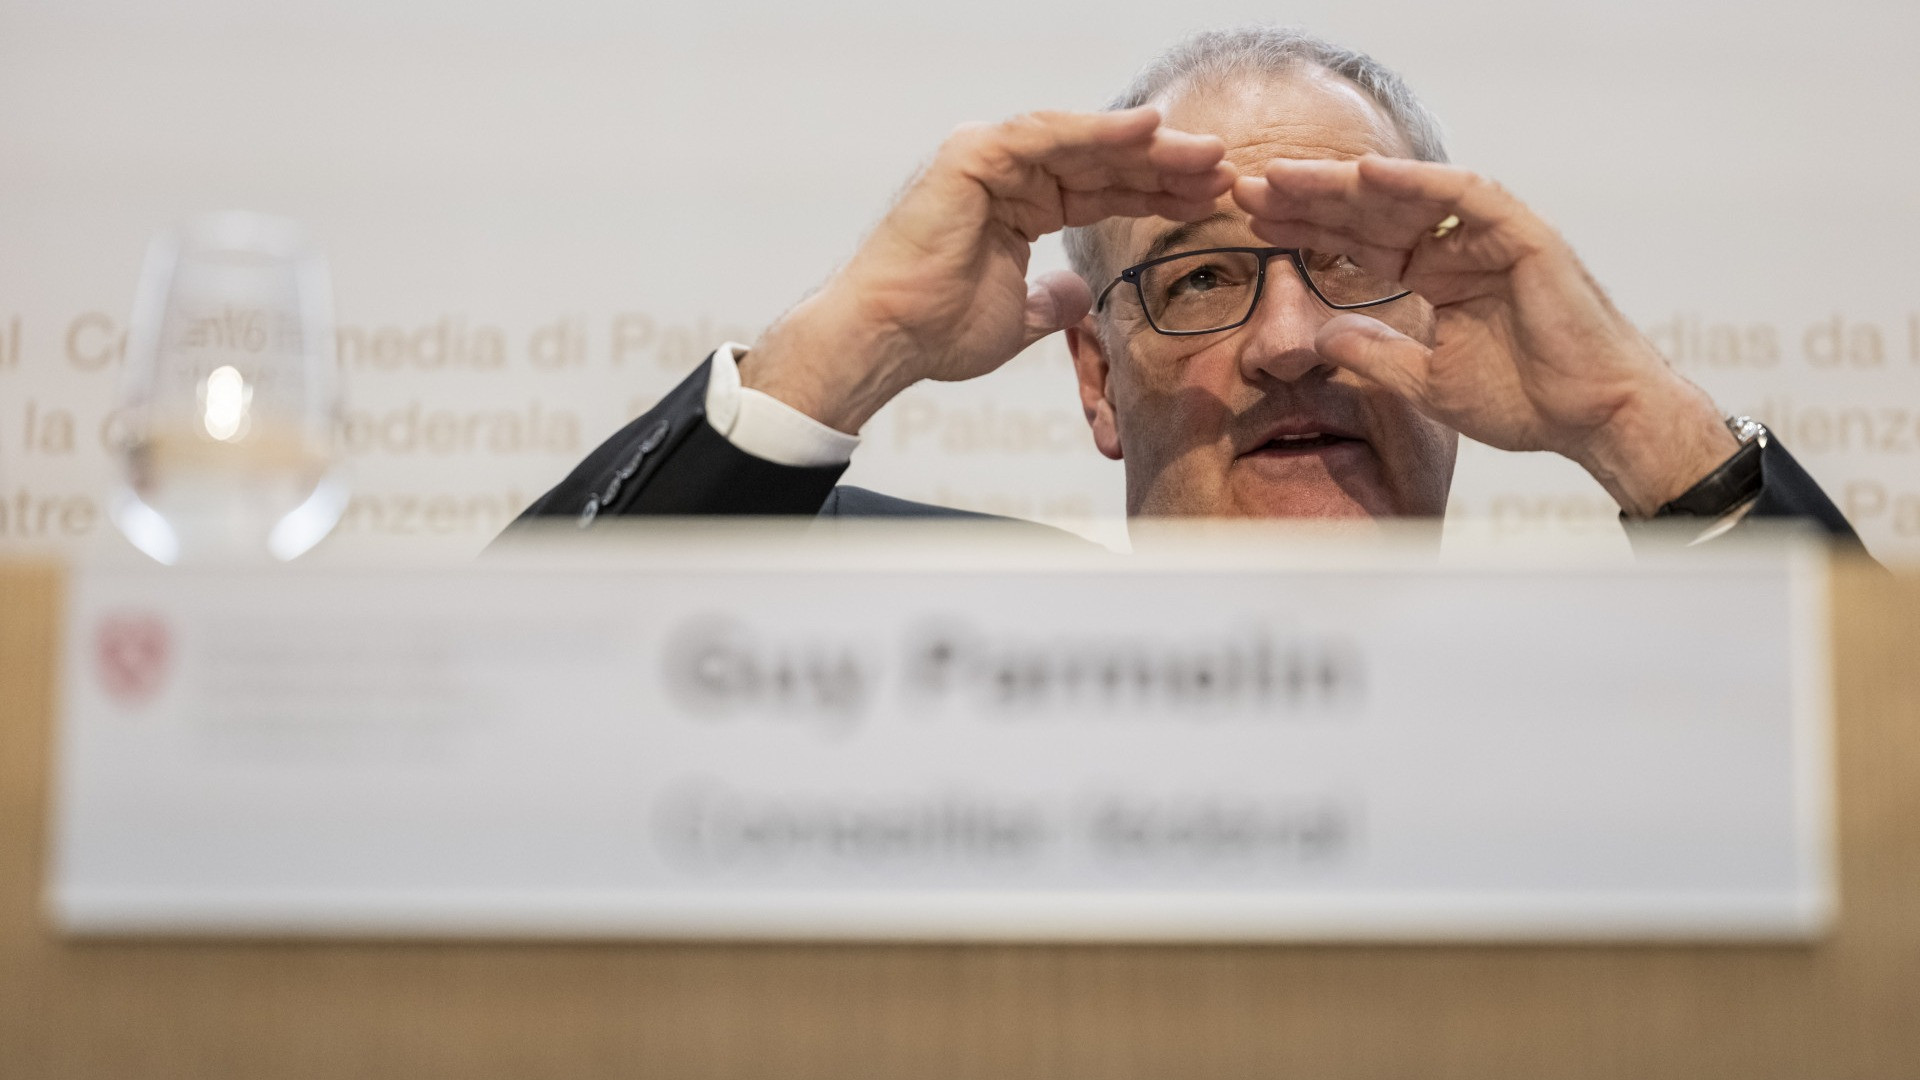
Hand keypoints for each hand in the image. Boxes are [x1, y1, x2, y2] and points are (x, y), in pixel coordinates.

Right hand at [744, 107, 1234, 433]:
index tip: (1209, 202)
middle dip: (1165, 166)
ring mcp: (987, 158)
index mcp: (1016, 205)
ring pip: (1083, 144)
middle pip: (1101, 162)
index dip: (1156, 195)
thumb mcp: (1017, 319)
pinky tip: (1149, 131)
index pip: (1100, 192)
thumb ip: (1050, 302)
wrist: (889, 338)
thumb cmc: (936, 333)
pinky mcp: (973, 154)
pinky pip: (1050, 136)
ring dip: (1147, 147)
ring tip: (1204, 154)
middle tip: (1226, 171)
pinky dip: (1100, 132)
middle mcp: (1004, 173)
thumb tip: (1075, 296)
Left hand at [1232, 156, 1736, 517]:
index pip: (1358, 242)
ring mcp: (1490, 236)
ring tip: (1285, 176)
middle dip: (1308, 198)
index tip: (1250, 225)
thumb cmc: (1526, 402)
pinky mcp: (1522, 235)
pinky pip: (1464, 195)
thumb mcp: (1426, 381)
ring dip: (1344, 182)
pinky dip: (1416, 180)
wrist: (1592, 420)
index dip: (1305, 230)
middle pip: (1371, 210)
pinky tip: (1364, 172)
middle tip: (1246, 188)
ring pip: (1407, 193)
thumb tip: (1318, 338)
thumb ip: (1373, 354)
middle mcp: (1458, 247)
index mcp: (1436, 276)